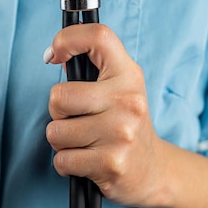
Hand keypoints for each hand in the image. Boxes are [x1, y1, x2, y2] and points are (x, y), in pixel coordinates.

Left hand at [44, 23, 167, 207]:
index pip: (98, 36)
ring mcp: (120, 134)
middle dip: (57, 112)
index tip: (54, 54)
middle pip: (58, 97)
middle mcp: (127, 101)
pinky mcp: (110, 164)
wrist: (153, 171)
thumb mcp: (119, 87)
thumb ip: (92, 68)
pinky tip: (86, 160)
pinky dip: (66, 163)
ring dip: (62, 141)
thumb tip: (56, 53)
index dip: (67, 39)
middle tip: (77, 118)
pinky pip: (61, 160)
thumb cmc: (124, 123)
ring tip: (84, 142)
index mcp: (128, 75)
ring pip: (55, 132)